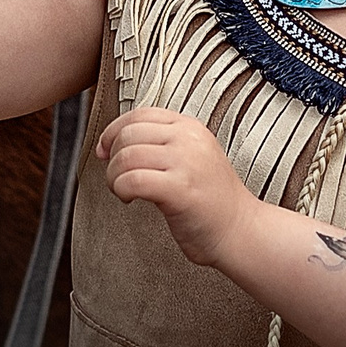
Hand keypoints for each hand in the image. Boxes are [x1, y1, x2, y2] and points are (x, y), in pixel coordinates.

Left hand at [96, 107, 259, 267]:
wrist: (240, 231)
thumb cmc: (211, 202)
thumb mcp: (191, 157)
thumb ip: (162, 144)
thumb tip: (115, 142)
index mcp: (189, 127)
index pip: (139, 114)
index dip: (113, 131)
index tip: (105, 151)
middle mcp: (188, 139)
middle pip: (128, 134)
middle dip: (112, 158)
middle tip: (117, 179)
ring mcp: (186, 162)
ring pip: (126, 157)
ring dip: (114, 177)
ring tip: (123, 192)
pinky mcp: (180, 188)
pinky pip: (133, 180)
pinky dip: (121, 190)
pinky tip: (129, 200)